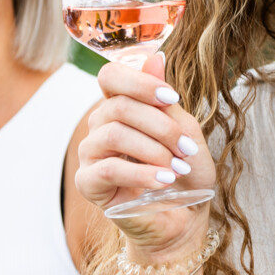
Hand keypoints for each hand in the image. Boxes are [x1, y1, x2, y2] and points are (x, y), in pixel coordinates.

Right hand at [76, 52, 215, 257]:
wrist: (185, 216)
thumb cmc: (185, 171)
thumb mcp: (185, 132)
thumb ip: (166, 102)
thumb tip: (154, 58)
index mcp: (121, 107)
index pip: (110, 76)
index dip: (139, 82)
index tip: (171, 99)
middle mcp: (100, 126)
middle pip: (118, 106)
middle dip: (161, 126)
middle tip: (186, 149)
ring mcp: (91, 154)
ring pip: (113, 133)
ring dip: (154, 150)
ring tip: (178, 168)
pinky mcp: (88, 183)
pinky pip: (109, 168)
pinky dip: (142, 173)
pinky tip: (165, 180)